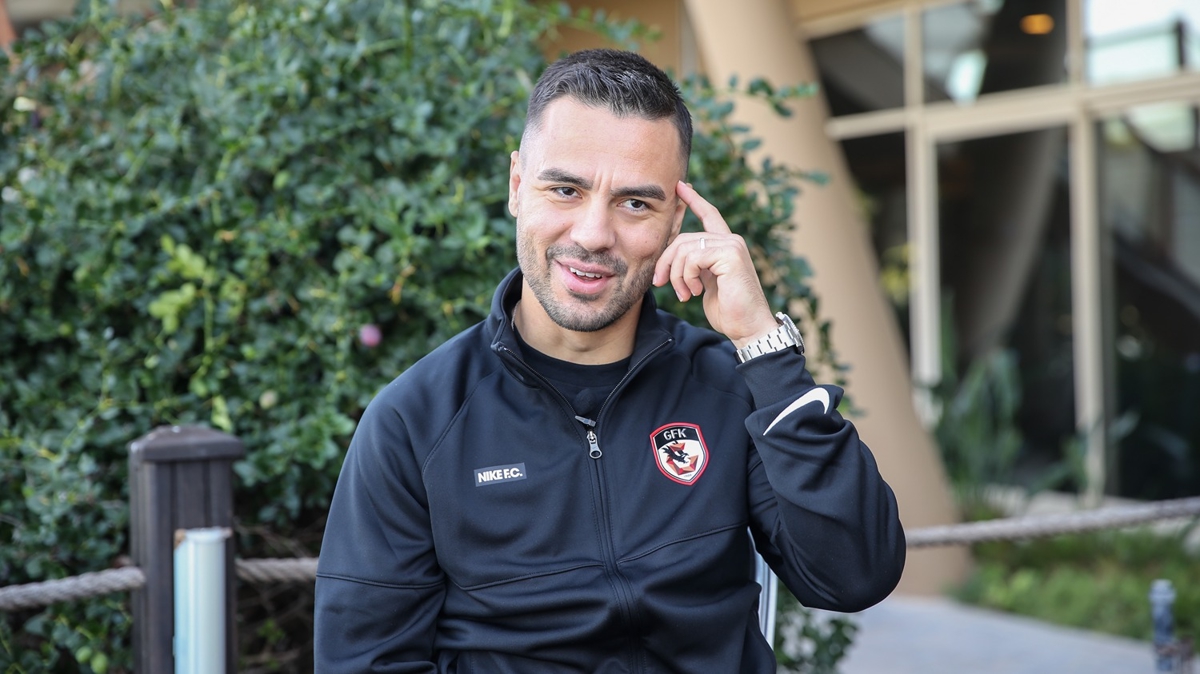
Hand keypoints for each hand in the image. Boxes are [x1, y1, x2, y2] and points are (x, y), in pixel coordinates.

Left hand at [653, 181, 778, 346]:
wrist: (748, 327)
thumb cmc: (728, 310)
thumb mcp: (705, 284)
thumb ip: (695, 267)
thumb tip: (673, 259)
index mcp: (725, 246)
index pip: (709, 215)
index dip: (693, 200)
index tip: (681, 186)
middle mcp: (731, 241)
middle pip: (683, 239)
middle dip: (666, 261)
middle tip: (660, 283)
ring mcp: (732, 246)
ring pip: (684, 249)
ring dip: (676, 274)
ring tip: (683, 293)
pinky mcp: (731, 254)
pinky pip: (692, 258)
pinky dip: (686, 276)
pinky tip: (694, 292)